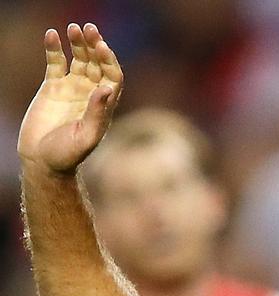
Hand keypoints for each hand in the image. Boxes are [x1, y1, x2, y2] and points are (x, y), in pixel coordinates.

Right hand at [18, 22, 122, 172]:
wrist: (43, 162)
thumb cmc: (67, 156)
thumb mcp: (85, 137)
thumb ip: (97, 114)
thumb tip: (106, 89)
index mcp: (103, 107)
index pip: (112, 77)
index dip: (109, 61)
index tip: (102, 47)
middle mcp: (90, 94)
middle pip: (98, 63)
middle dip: (95, 46)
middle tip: (90, 29)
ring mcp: (72, 89)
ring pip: (79, 59)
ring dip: (78, 43)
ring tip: (73, 28)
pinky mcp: (53, 86)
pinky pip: (56, 61)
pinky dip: (54, 48)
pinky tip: (51, 34)